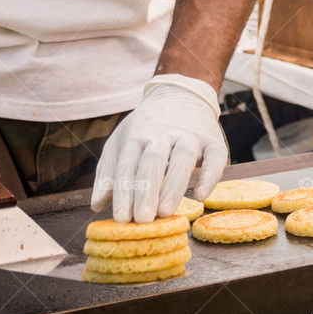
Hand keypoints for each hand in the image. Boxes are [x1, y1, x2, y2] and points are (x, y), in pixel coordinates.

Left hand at [91, 74, 227, 222]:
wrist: (181, 94)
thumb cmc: (146, 127)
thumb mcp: (121, 142)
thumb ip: (109, 173)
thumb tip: (97, 205)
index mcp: (138, 134)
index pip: (128, 164)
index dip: (124, 192)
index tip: (120, 218)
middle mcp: (164, 133)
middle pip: (154, 161)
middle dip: (147, 190)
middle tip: (143, 219)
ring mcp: (190, 136)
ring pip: (183, 158)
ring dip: (173, 185)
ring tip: (165, 212)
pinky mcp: (213, 142)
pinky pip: (215, 158)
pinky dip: (209, 176)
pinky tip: (200, 196)